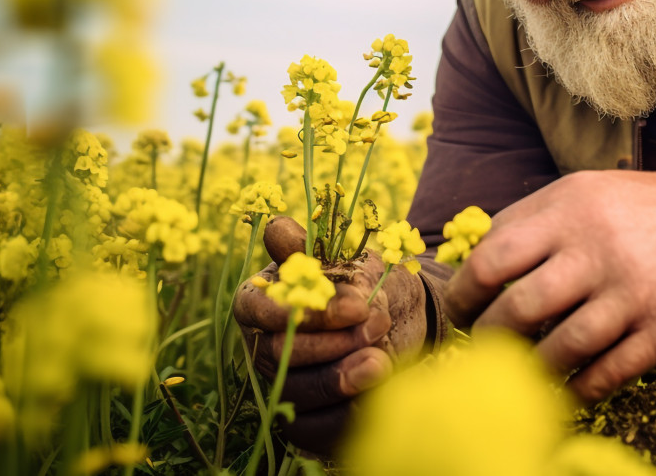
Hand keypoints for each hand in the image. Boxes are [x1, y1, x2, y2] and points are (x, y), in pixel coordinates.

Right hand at [232, 216, 426, 452]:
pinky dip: (347, 413)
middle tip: (377, 322)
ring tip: (381, 361)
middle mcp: (263, 344)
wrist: (401, 320)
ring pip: (295, 392)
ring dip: (340, 378)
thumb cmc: (367, 283)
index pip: (254, 308)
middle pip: (277, 353)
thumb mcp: (349, 259)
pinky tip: (377, 394)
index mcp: (263, 299)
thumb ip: (311, 249)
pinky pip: (314, 428)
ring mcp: (282, 384)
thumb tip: (275, 228)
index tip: (355, 305)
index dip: (300, 311)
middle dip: (331, 341)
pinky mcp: (305, 420)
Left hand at [443, 170, 655, 400]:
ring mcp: (633, 292)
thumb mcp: (591, 190)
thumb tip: (475, 258)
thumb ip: (534, 218)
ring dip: (532, 368)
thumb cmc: (650, 209)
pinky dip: (578, 388)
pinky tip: (565, 387)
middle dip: (489, 337)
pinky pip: (606, 373)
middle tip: (481, 348)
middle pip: (520, 307)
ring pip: (561, 347)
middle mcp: (599, 249)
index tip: (458, 311)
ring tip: (520, 371)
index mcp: (573, 208)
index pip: (495, 257)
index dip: (464, 293)